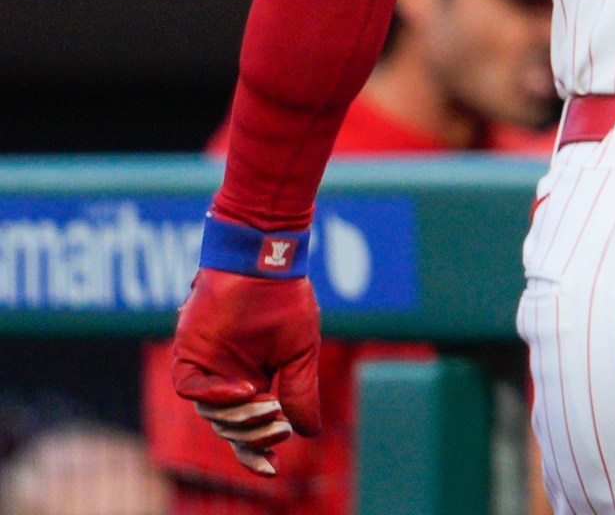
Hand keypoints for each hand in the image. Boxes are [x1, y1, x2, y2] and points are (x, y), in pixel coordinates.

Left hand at [171, 268, 323, 475]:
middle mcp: (224, 380)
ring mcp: (205, 367)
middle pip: (227, 428)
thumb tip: (307, 433)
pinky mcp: (188, 353)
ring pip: (209, 413)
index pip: (246, 429)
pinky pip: (189, 388)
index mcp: (251, 382)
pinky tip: (243, 391)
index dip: (256, 451)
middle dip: (253, 436)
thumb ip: (300, 391)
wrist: (266, 264)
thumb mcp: (301, 353)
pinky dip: (213, 395)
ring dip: (239, 416)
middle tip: (279, 427)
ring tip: (269, 405)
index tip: (274, 470)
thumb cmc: (286, 302)